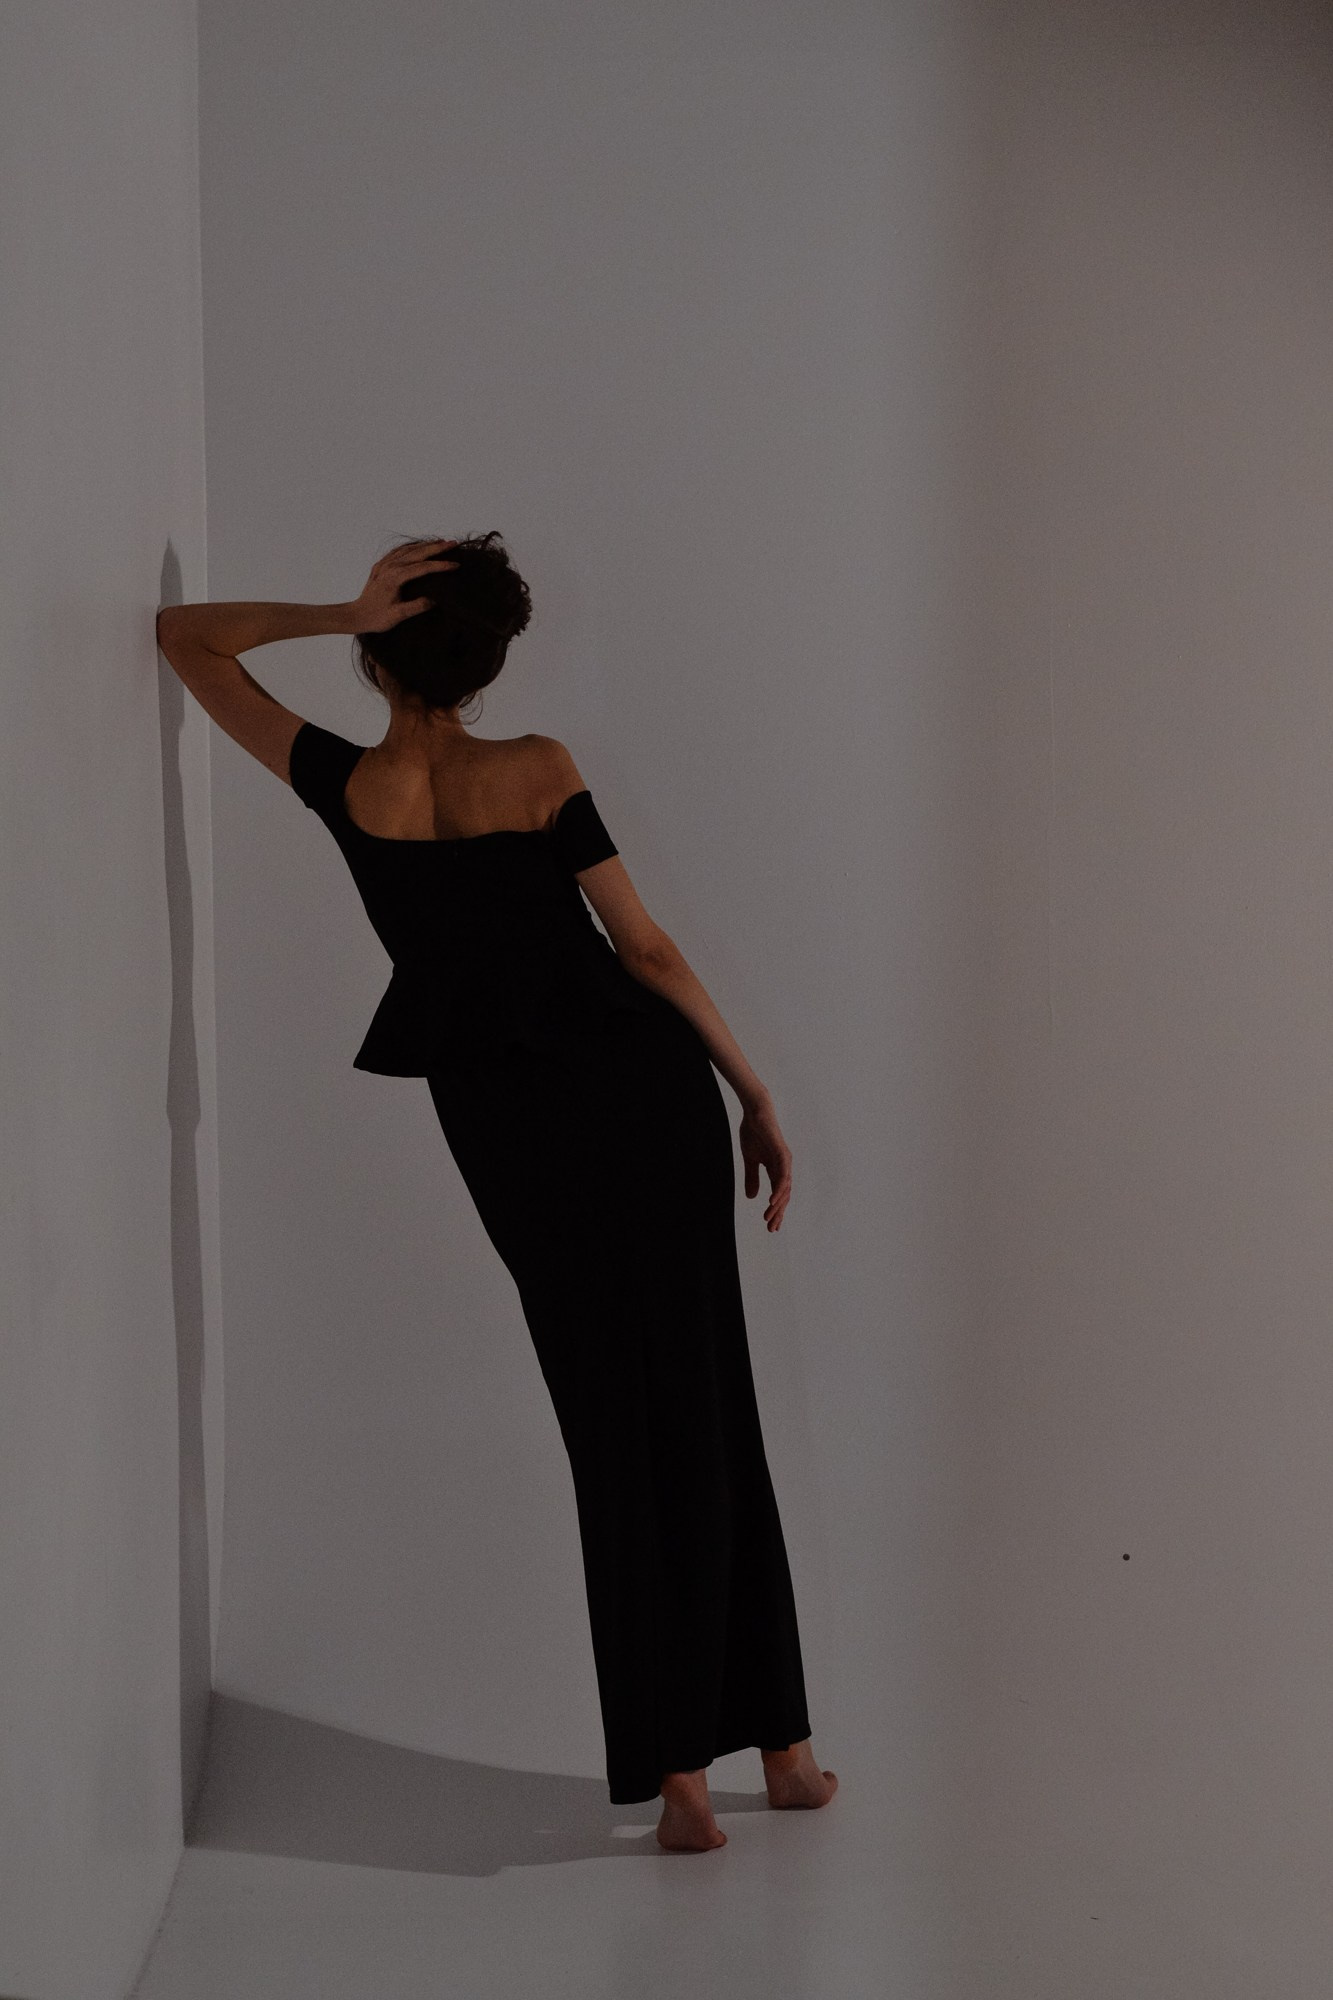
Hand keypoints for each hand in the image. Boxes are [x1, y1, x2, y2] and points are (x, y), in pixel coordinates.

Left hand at [350, 539, 458, 632]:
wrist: (356, 615)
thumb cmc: (376, 618)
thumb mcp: (398, 616)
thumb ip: (416, 607)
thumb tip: (434, 600)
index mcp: (395, 577)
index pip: (423, 567)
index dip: (441, 565)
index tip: (456, 565)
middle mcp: (390, 566)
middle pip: (418, 552)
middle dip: (438, 547)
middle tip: (454, 543)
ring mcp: (384, 564)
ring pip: (409, 549)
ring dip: (426, 545)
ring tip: (442, 542)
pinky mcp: (381, 566)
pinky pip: (398, 551)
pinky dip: (411, 547)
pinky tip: (419, 546)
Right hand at [739, 1095, 792, 1232]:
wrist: (754, 1113)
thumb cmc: (753, 1133)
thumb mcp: (750, 1160)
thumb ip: (752, 1177)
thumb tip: (752, 1197)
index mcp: (776, 1169)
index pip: (778, 1195)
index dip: (775, 1211)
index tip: (771, 1226)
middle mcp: (784, 1168)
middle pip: (784, 1196)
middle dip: (778, 1213)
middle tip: (772, 1229)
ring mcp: (785, 1161)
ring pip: (784, 1189)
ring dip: (777, 1205)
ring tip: (770, 1218)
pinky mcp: (782, 1154)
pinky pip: (782, 1176)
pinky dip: (778, 1189)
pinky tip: (772, 1201)